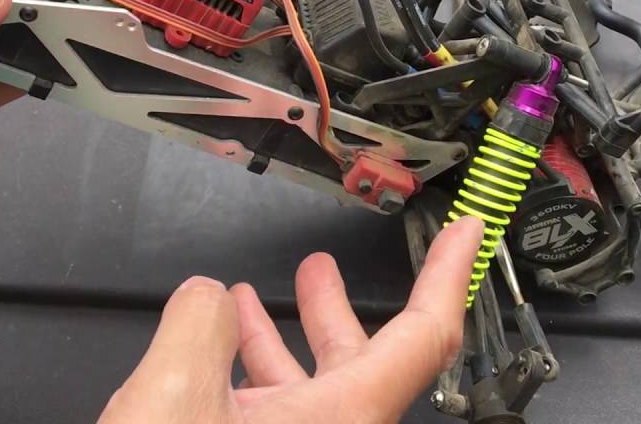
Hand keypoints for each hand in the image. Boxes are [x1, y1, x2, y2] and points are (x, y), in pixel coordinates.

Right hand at [99, 215, 483, 423]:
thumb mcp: (173, 396)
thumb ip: (198, 324)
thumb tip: (206, 301)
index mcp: (343, 423)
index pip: (424, 336)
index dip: (450, 276)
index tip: (467, 234)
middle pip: (357, 362)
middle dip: (335, 306)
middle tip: (324, 265)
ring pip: (305, 394)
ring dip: (279, 339)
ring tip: (252, 297)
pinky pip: (268, 419)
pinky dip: (244, 377)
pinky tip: (209, 357)